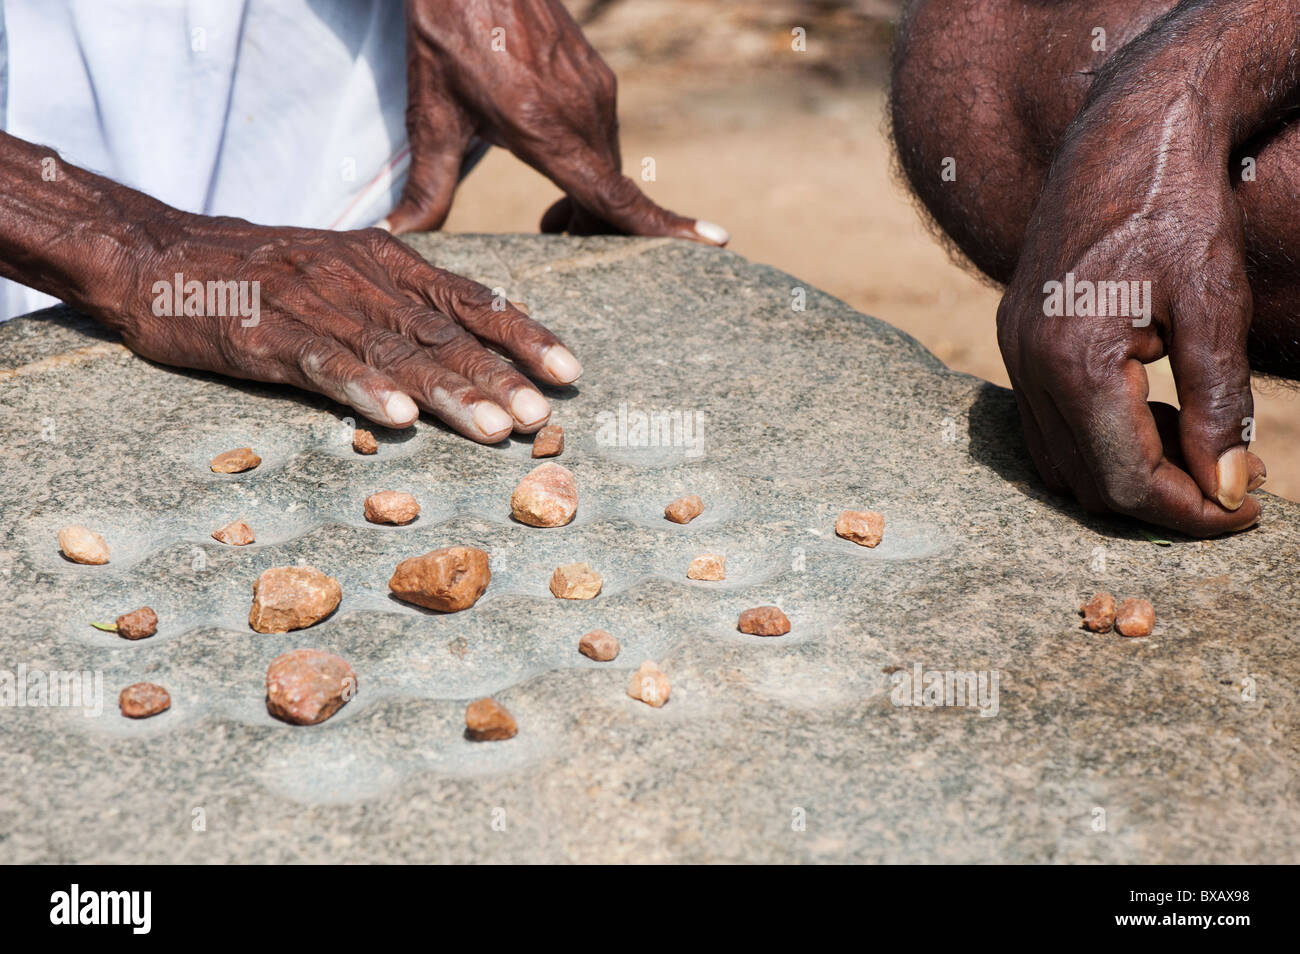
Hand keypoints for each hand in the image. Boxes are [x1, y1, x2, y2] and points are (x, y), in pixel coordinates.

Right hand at [112, 213, 580, 439]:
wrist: (157, 257)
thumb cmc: (264, 276)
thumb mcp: (344, 275)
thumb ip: (402, 307)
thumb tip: (473, 350)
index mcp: (384, 260)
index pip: (468, 298)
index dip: (523, 334)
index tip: (569, 372)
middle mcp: (357, 275)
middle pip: (440, 332)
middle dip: (498, 376)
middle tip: (542, 417)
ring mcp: (311, 301)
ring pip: (392, 350)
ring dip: (448, 391)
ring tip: (495, 429)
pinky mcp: (263, 331)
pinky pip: (320, 362)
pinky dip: (362, 388)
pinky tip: (398, 417)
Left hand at [384, 0, 728, 244]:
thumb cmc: (446, 34)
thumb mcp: (431, 115)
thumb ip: (426, 184)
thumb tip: (400, 233)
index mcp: (548, 130)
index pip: (616, 195)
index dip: (666, 226)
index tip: (715, 241)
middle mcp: (584, 111)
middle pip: (612, 193)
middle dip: (593, 228)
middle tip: (549, 237)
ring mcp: (595, 89)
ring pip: (608, 163)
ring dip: (588, 194)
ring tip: (548, 212)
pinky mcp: (595, 73)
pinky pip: (603, 133)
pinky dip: (588, 160)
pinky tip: (551, 155)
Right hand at [997, 106, 1264, 535]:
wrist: (1124, 135)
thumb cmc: (1178, 212)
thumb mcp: (1213, 310)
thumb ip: (1217, 409)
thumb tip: (1229, 491)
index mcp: (1074, 362)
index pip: (1127, 480)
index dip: (1190, 513)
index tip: (1246, 513)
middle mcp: (1029, 366)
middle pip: (1087, 483)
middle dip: (1161, 499)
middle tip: (1230, 485)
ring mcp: (1014, 352)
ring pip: (1060, 461)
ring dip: (1127, 471)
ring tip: (1193, 443)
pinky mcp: (1017, 338)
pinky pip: (1045, 424)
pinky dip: (1097, 440)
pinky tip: (1146, 410)